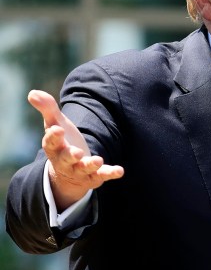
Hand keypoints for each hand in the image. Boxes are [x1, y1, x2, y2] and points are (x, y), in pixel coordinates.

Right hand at [28, 89, 124, 210]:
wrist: (68, 171)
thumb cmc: (63, 141)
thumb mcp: (56, 124)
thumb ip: (47, 109)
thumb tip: (32, 93)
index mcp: (54, 147)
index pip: (50, 142)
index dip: (53, 136)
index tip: (57, 129)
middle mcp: (65, 161)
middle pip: (65, 159)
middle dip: (71, 156)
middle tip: (77, 152)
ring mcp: (79, 170)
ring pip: (83, 169)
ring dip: (90, 165)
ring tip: (98, 160)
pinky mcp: (93, 176)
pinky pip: (101, 176)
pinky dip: (110, 173)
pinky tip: (119, 171)